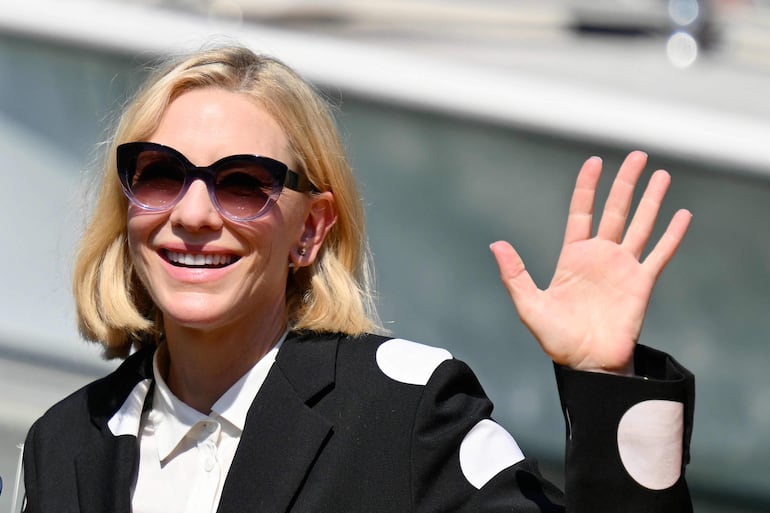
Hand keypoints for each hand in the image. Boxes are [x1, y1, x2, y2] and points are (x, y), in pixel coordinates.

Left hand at [490, 151, 690, 374]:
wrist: (587, 364)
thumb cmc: (557, 338)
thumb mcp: (529, 304)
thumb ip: (515, 274)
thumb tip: (496, 244)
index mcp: (573, 257)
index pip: (582, 212)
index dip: (587, 187)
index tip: (594, 162)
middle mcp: (600, 257)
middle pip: (616, 210)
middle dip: (626, 183)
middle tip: (637, 155)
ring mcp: (623, 268)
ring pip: (641, 225)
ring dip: (651, 200)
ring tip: (661, 174)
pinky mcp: (642, 283)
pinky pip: (660, 254)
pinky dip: (672, 235)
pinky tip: (682, 214)